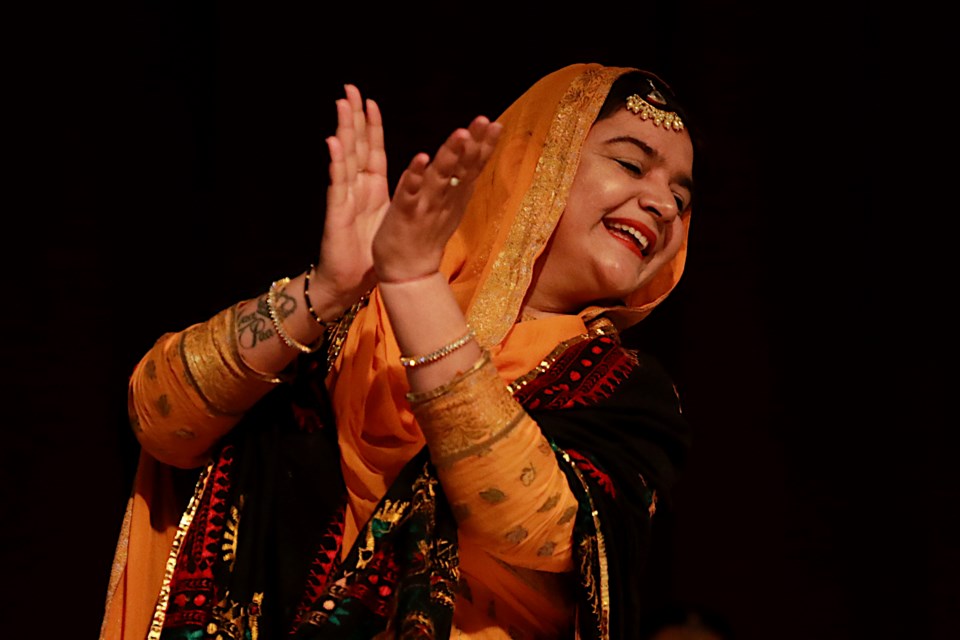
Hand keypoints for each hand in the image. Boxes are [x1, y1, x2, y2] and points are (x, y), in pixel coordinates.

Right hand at [314, 84, 389, 306]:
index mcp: (371, 189)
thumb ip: (393, 198)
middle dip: (354, 117)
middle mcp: (356, 188)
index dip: (371, 126)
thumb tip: (411, 182)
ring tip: (341, 106)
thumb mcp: (387, 219)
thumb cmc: (369, 253)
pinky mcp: (337, 213)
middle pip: (356, 146)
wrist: (350, 282)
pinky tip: (334, 144)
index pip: (371, 150)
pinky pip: (338, 184)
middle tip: (350, 89)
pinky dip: (336, 163)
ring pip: (345, 158)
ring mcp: (345, 198)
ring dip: (344, 131)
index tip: (370, 101)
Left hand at [372, 115, 501, 282]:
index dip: (485, 145)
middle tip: (485, 121)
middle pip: (463, 169)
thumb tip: (476, 153)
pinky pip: (410, 193)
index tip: (495, 122)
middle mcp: (444, 199)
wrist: (408, 273)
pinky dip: (415, 176)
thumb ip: (461, 180)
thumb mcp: (451, 205)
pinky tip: (421, 158)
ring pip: (440, 177)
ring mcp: (425, 207)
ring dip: (450, 156)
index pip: (473, 166)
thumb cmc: (426, 234)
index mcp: (454, 195)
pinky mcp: (404, 215)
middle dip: (474, 144)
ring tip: (460, 134)